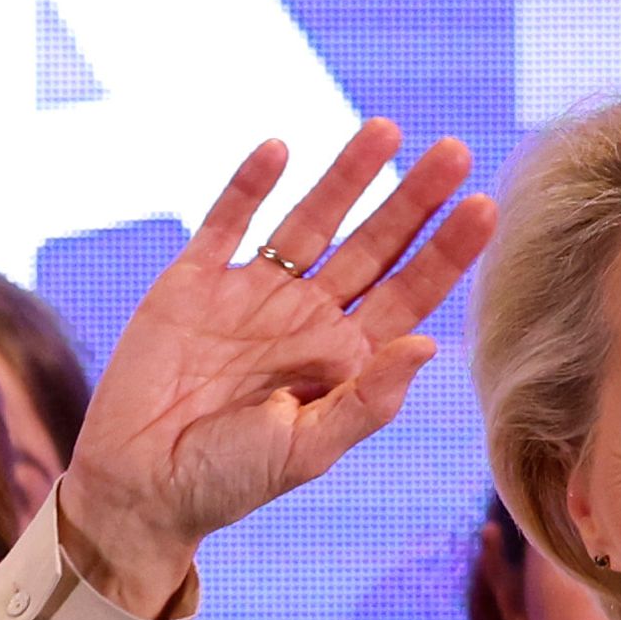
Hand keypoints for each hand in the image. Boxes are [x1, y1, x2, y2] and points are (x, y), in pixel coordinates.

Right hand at [59, 119, 496, 615]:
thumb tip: (427, 345)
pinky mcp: (193, 284)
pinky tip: (279, 150)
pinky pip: (226, 223)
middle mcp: (304, 319)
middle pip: (373, 246)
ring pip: (310, 221)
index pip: (408, 294)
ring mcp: (250, 296)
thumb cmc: (226, 484)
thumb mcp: (306, 453)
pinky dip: (249, 187)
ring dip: (346, 176)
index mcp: (341, 360)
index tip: (483, 207)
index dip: (446, 252)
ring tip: (385, 130)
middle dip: (412, 200)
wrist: (137, 490)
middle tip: (454, 152)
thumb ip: (366, 403)